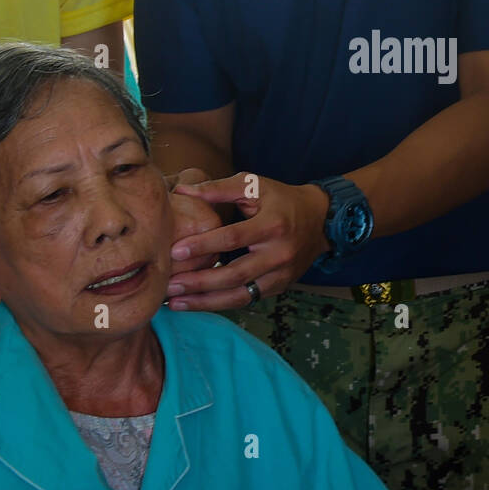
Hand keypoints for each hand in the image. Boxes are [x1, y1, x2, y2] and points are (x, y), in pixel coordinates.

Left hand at [165, 173, 330, 311]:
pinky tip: (196, 303)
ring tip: (175, 303)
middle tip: (169, 286)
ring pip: (240, 295)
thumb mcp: (254, 185)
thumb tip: (182, 190)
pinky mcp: (279, 287)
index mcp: (273, 225)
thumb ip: (218, 188)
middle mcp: (279, 253)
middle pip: (235, 274)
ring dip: (205, 302)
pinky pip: (246, 300)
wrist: (319, 220)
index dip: (204, 245)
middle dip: (200, 282)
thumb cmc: (280, 199)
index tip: (176, 251)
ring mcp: (281, 275)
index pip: (234, 238)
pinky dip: (220, 303)